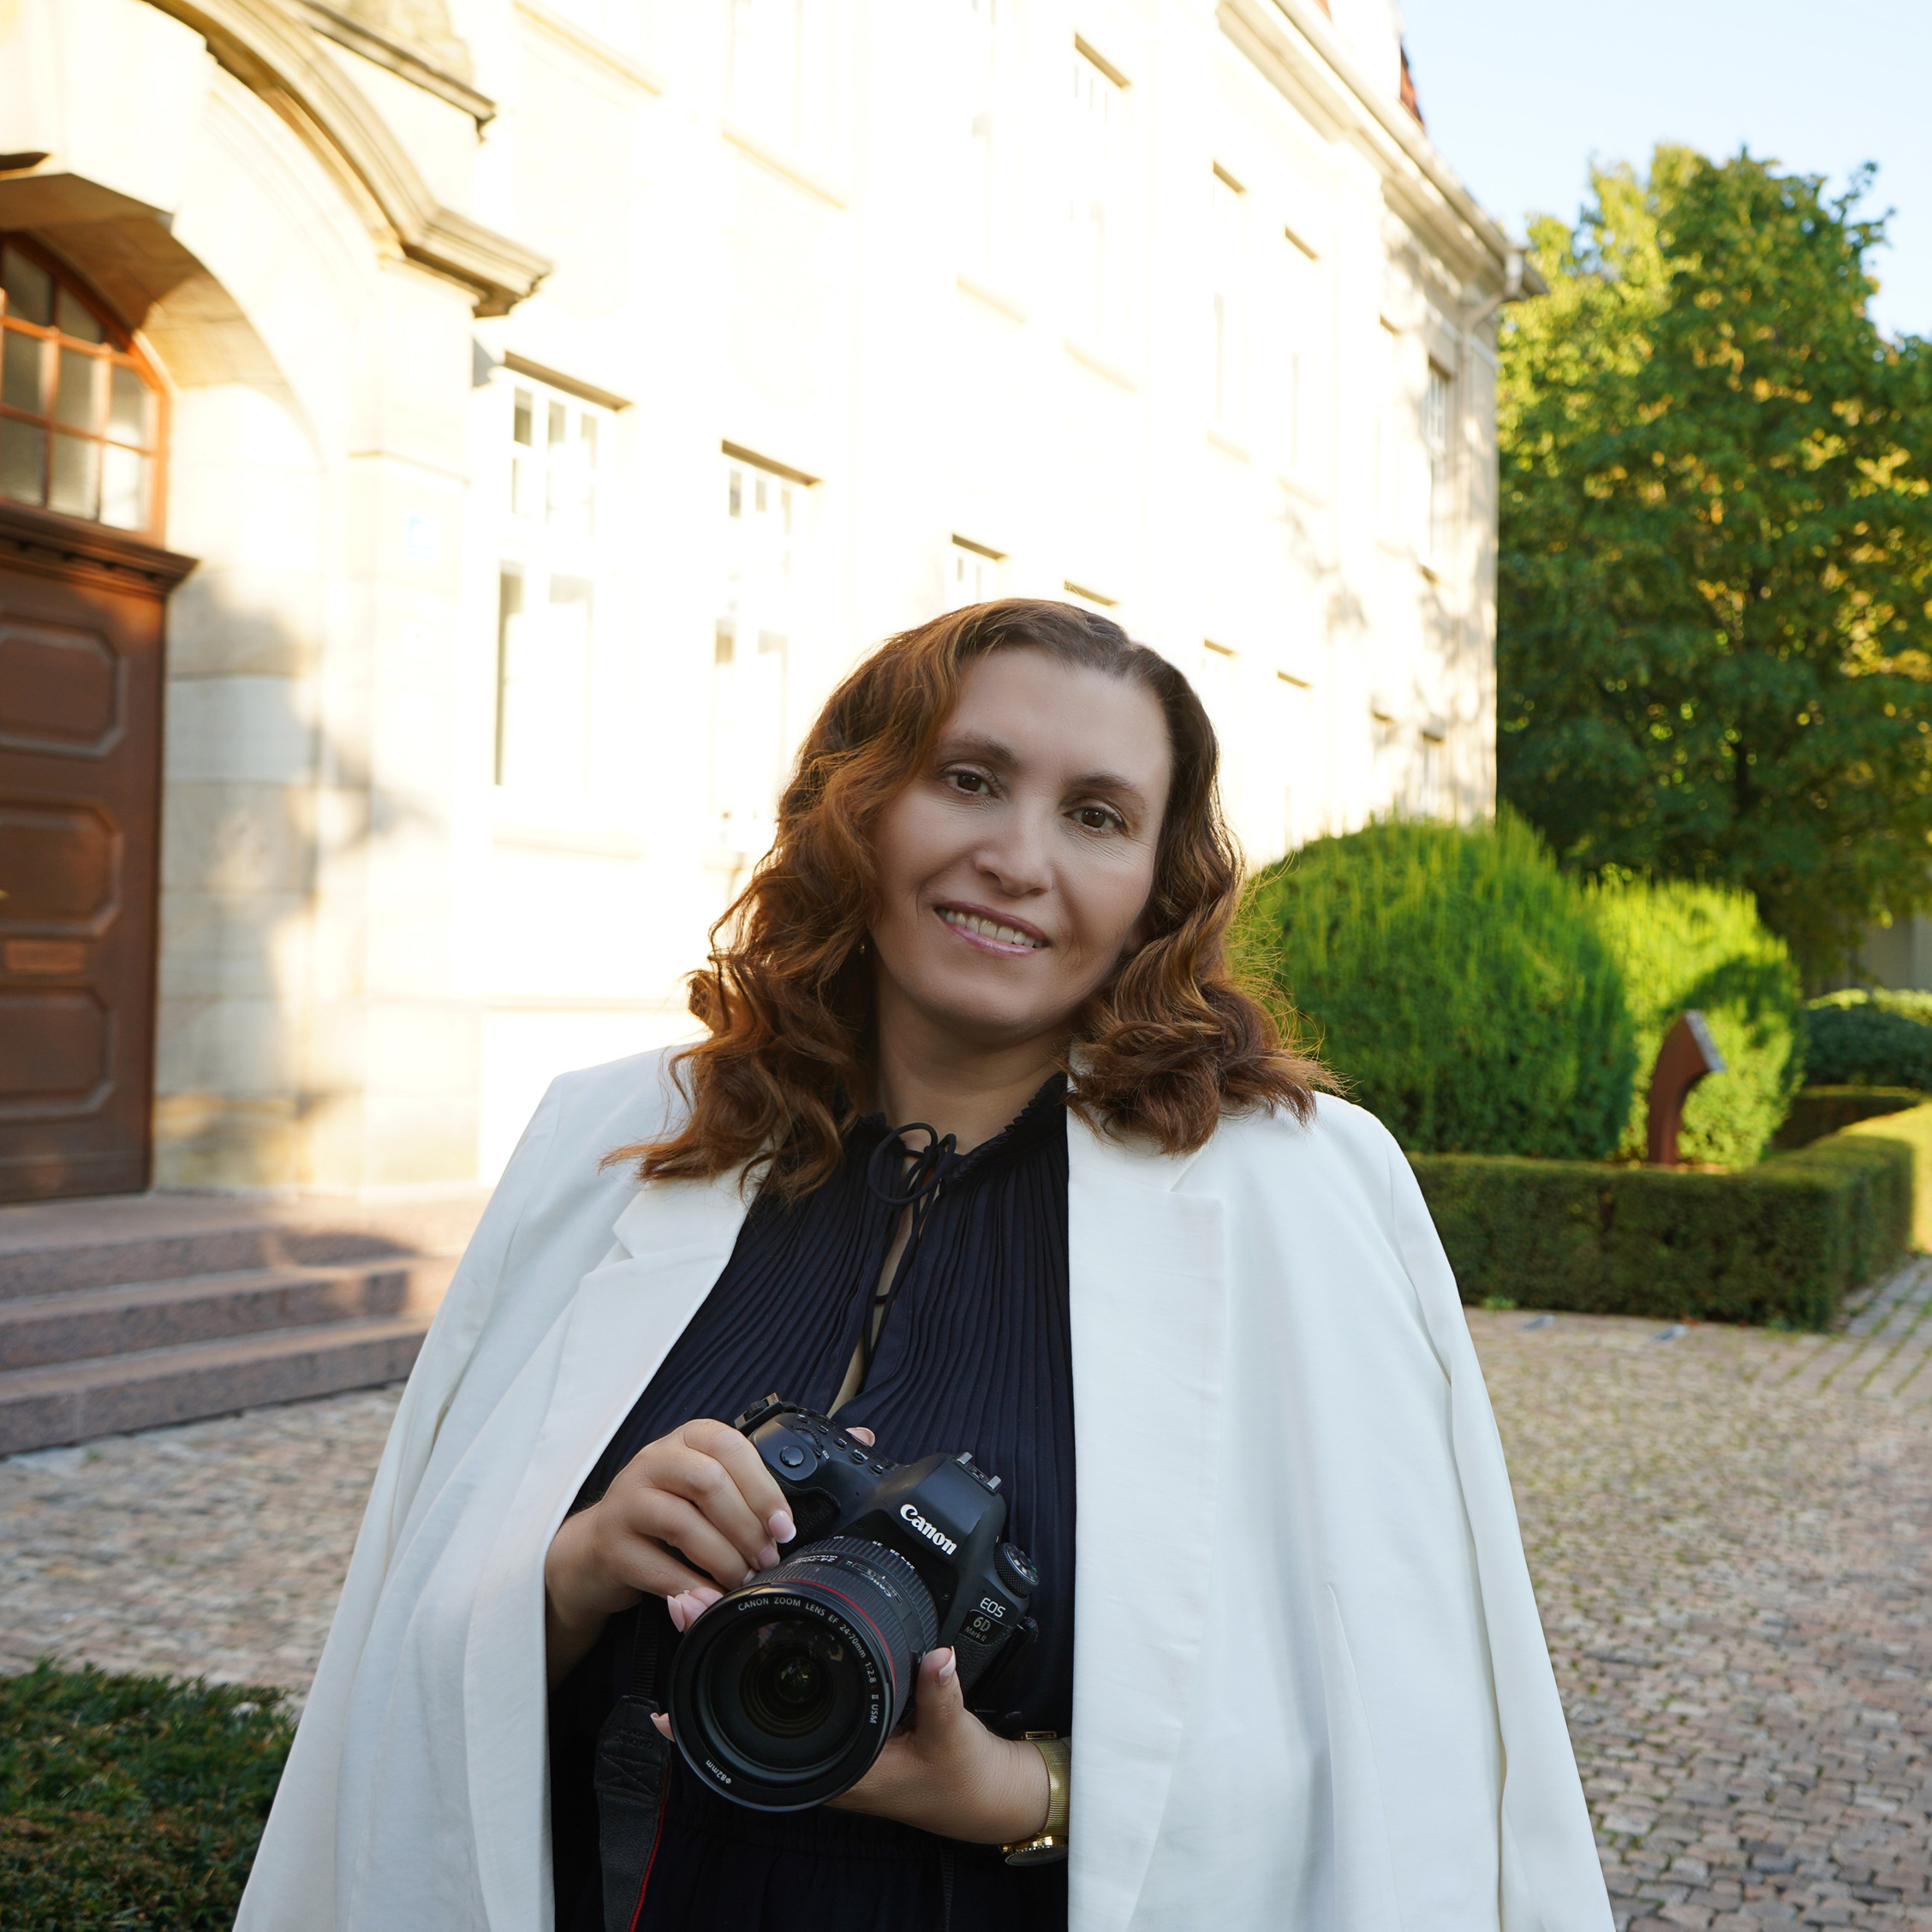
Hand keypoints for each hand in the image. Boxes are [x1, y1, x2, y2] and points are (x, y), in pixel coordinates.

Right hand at [543, 1417, 798, 1685]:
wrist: (600, 1548)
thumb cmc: (668, 1516)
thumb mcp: (704, 1490)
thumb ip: (745, 1491)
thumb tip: (809, 1500)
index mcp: (687, 1440)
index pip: (729, 1446)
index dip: (762, 1488)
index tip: (784, 1527)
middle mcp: (654, 1461)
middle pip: (708, 1482)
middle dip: (746, 1527)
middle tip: (765, 1560)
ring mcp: (627, 1500)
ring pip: (683, 1523)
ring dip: (722, 1559)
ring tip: (741, 1581)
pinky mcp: (611, 1544)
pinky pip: (657, 1567)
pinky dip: (691, 1588)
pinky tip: (710, 1600)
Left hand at [651, 1644, 1049, 1844]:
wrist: (985, 1798)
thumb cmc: (961, 1778)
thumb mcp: (953, 1735)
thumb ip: (940, 1694)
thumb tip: (934, 1655)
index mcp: (838, 1773)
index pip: (760, 1754)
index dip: (713, 1730)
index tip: (667, 1706)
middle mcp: (824, 1764)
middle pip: (749, 1719)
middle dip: (712, 1669)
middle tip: (682, 1614)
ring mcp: (830, 1748)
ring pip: (764, 1707)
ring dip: (733, 1661)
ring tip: (700, 1613)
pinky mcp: (843, 1729)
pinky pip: (791, 1701)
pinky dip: (765, 1667)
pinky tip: (749, 1634)